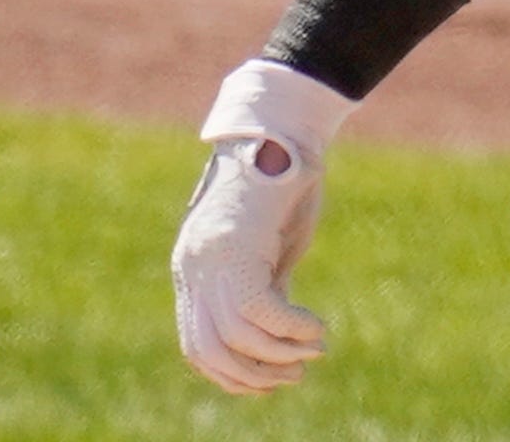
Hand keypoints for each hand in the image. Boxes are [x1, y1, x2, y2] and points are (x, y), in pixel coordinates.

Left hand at [172, 59, 355, 392]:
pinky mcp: (237, 247)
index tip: (270, 382)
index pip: (197, 343)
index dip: (230, 374)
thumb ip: (263, 283)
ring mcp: (210, 258)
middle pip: (209, 350)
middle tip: (294, 377)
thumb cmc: (285, 181)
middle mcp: (192, 267)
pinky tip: (316, 329)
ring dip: (277, 355)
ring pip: (234, 336)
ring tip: (312, 353)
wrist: (285, 126)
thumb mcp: (270, 244)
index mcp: (193, 267)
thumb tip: (272, 333)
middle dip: (252, 375)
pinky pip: (260, 311)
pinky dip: (291, 328)